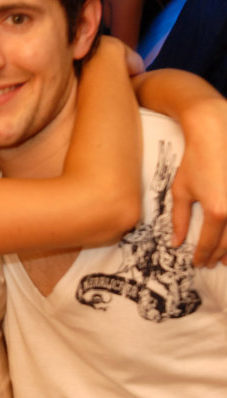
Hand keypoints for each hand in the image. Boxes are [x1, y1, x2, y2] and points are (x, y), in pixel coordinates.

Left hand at [171, 97, 226, 266]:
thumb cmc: (195, 161)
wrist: (216, 134)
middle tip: (212, 264)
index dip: (202, 256)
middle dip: (218, 256)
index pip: (208, 243)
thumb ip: (177, 220)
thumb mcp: (181, 191)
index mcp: (216, 211)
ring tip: (225, 258)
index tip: (197, 264)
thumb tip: (175, 243)